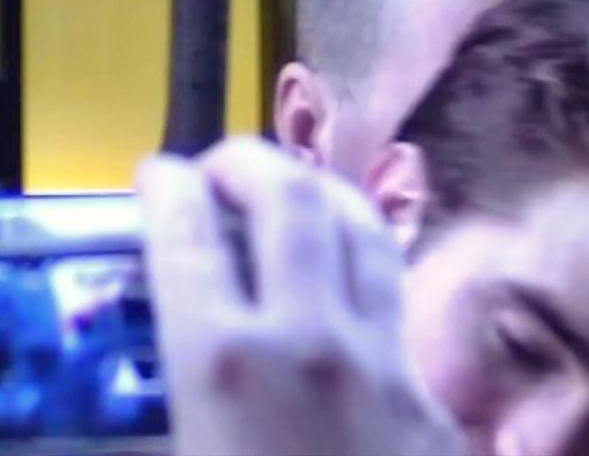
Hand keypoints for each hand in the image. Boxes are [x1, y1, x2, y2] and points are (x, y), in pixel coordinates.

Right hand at [137, 137, 463, 455]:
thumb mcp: (179, 452)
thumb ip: (175, 381)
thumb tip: (176, 330)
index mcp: (223, 364)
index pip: (188, 234)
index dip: (167, 187)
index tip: (159, 176)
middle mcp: (310, 338)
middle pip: (288, 198)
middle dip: (246, 161)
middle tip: (221, 170)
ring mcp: (384, 359)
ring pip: (363, 226)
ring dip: (318, 192)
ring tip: (290, 194)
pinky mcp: (430, 392)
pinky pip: (396, 296)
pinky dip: (362, 261)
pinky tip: (349, 270)